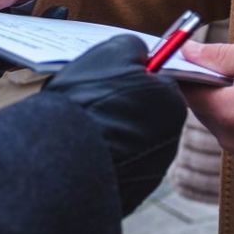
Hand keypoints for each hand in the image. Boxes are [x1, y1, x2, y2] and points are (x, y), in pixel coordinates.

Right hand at [44, 36, 185, 214]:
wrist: (64, 157)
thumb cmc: (88, 99)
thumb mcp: (112, 52)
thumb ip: (133, 48)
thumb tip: (138, 52)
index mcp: (169, 99)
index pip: (159, 79)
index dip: (134, 74)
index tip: (112, 74)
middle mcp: (169, 133)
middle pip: (148, 108)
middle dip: (126, 101)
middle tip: (95, 97)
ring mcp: (153, 164)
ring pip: (133, 134)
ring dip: (116, 126)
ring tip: (86, 122)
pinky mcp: (134, 186)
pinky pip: (122, 159)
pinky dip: (109, 151)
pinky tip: (87, 146)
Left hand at [180, 40, 233, 162]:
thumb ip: (223, 54)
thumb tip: (189, 50)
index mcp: (231, 114)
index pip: (188, 89)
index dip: (185, 66)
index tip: (188, 50)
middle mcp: (232, 140)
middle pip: (201, 104)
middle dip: (210, 81)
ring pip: (219, 116)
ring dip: (228, 96)